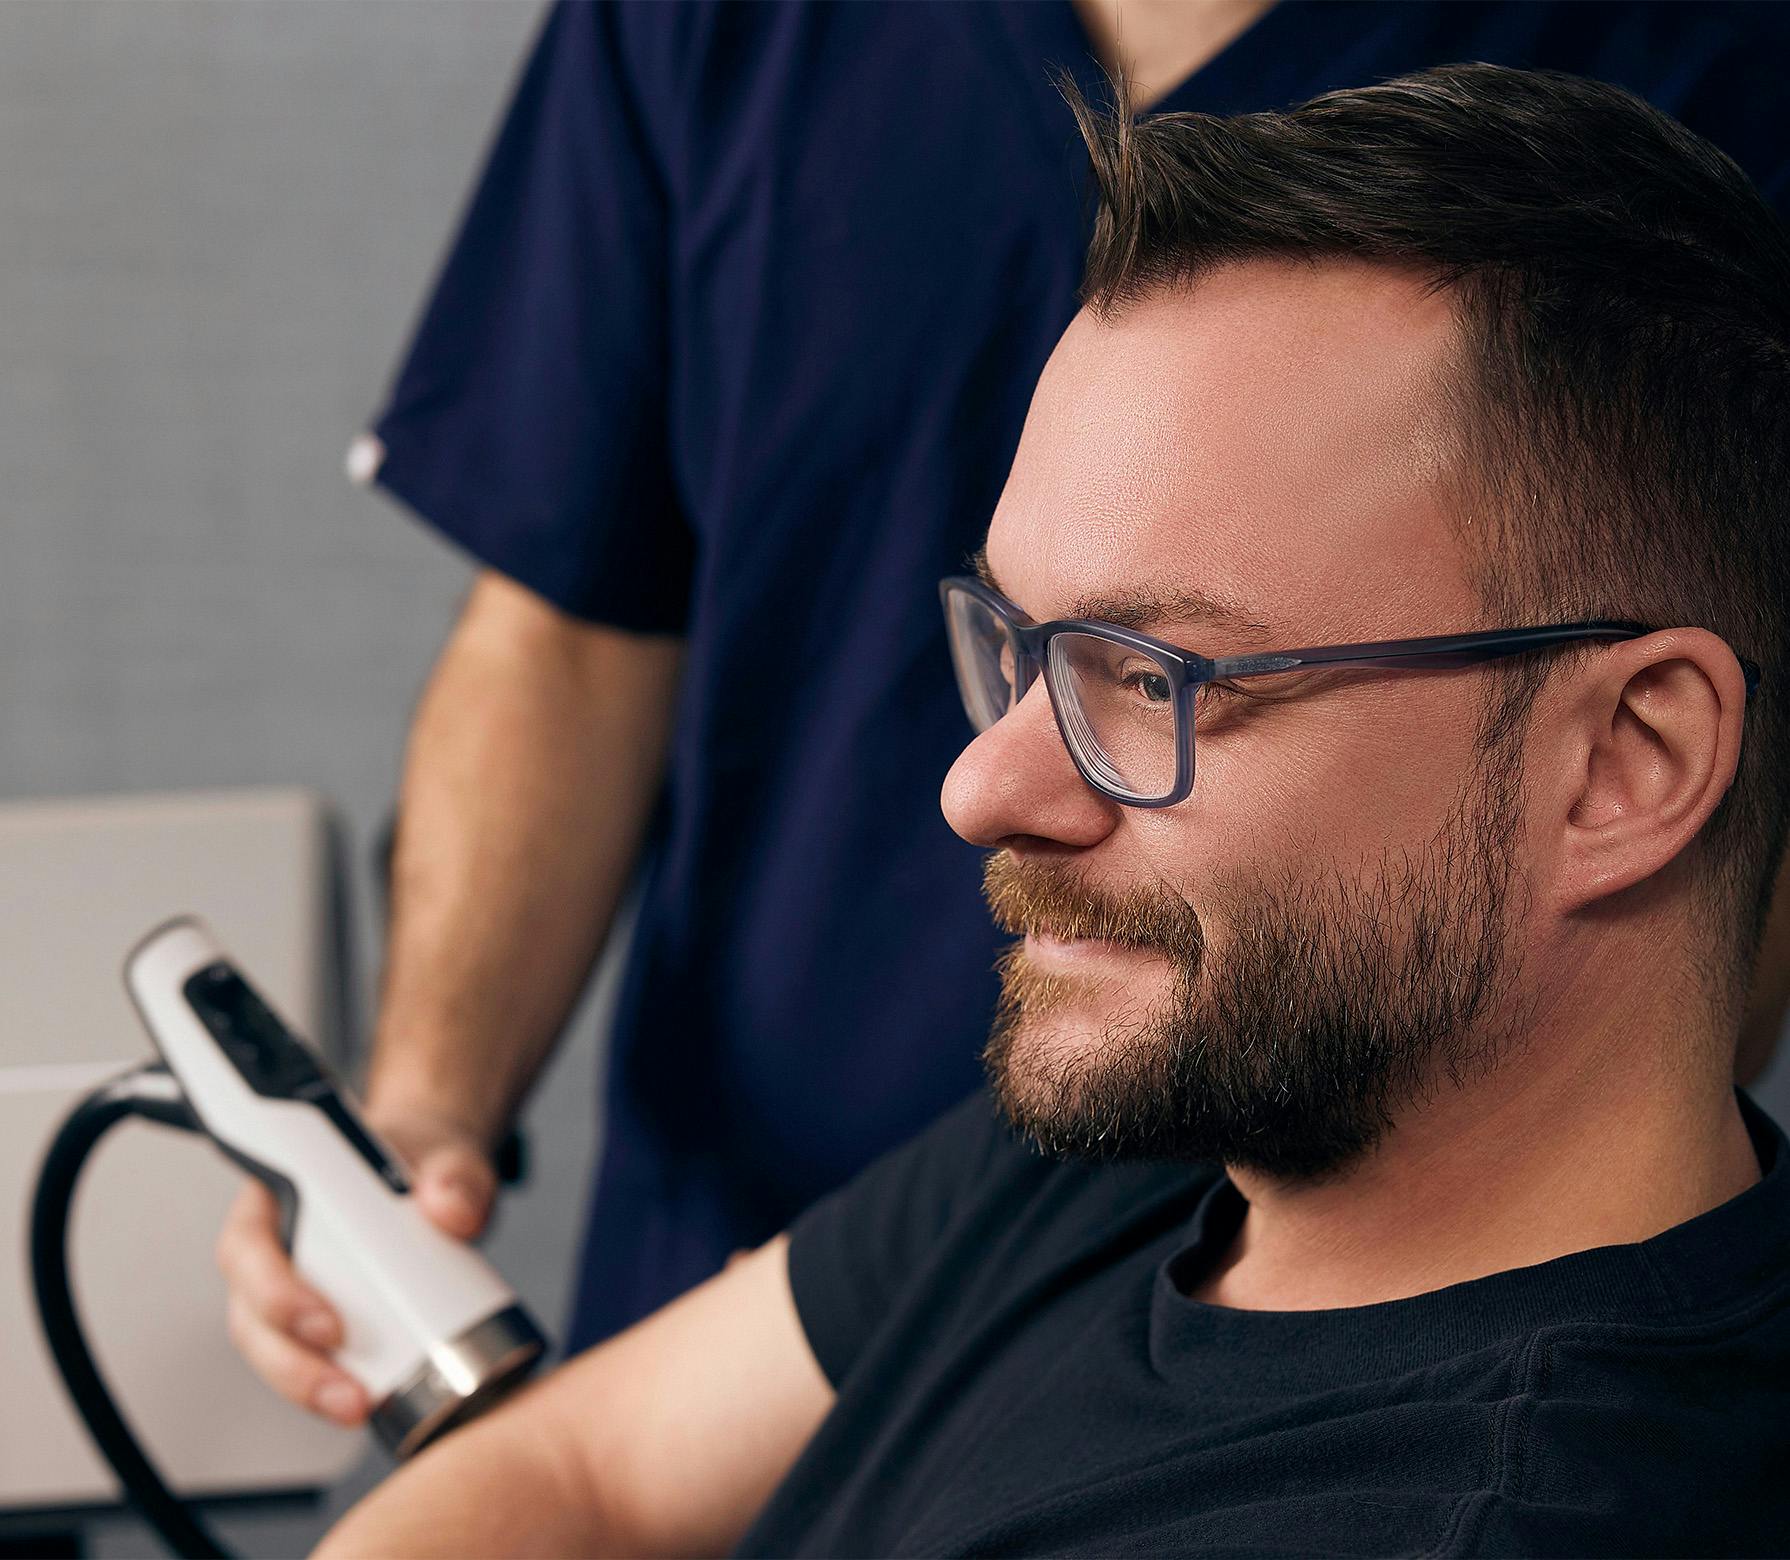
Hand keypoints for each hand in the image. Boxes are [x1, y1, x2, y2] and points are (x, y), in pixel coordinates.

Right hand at [213, 1104, 496, 1424]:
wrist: (441, 1173)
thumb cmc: (422, 1160)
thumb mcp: (448, 1154)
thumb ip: (455, 1175)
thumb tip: (450, 1209)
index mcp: (284, 1190)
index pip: (249, 1243)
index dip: (273, 1291)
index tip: (326, 1323)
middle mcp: (275, 1244)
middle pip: (253, 1315)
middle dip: (292, 1362)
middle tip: (347, 1387)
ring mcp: (293, 1286)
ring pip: (274, 1347)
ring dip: (308, 1385)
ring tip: (359, 1405)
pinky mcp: (324, 1320)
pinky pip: (310, 1358)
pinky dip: (333, 1384)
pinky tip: (371, 1400)